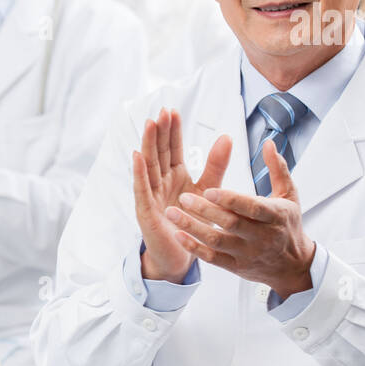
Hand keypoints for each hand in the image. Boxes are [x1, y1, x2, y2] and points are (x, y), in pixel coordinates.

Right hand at [132, 108, 231, 282]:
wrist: (183, 254)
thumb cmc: (193, 222)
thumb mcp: (208, 190)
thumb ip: (215, 165)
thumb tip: (227, 137)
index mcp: (175, 176)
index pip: (172, 149)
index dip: (172, 131)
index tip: (173, 111)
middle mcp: (161, 182)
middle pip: (159, 152)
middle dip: (160, 132)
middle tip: (162, 112)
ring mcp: (151, 195)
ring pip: (149, 165)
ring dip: (148, 145)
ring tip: (150, 124)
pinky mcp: (146, 210)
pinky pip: (141, 188)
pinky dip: (138, 172)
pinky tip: (137, 156)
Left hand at [165, 140, 315, 297]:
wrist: (292, 266)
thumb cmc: (287, 225)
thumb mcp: (289, 196)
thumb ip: (277, 169)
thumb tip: (268, 143)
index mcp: (275, 216)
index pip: (252, 208)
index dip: (230, 199)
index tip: (209, 189)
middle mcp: (261, 236)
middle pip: (231, 224)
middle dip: (205, 211)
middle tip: (183, 197)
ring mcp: (247, 253)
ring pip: (216, 241)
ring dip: (192, 227)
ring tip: (171, 213)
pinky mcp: (235, 266)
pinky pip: (212, 258)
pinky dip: (194, 247)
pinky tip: (178, 235)